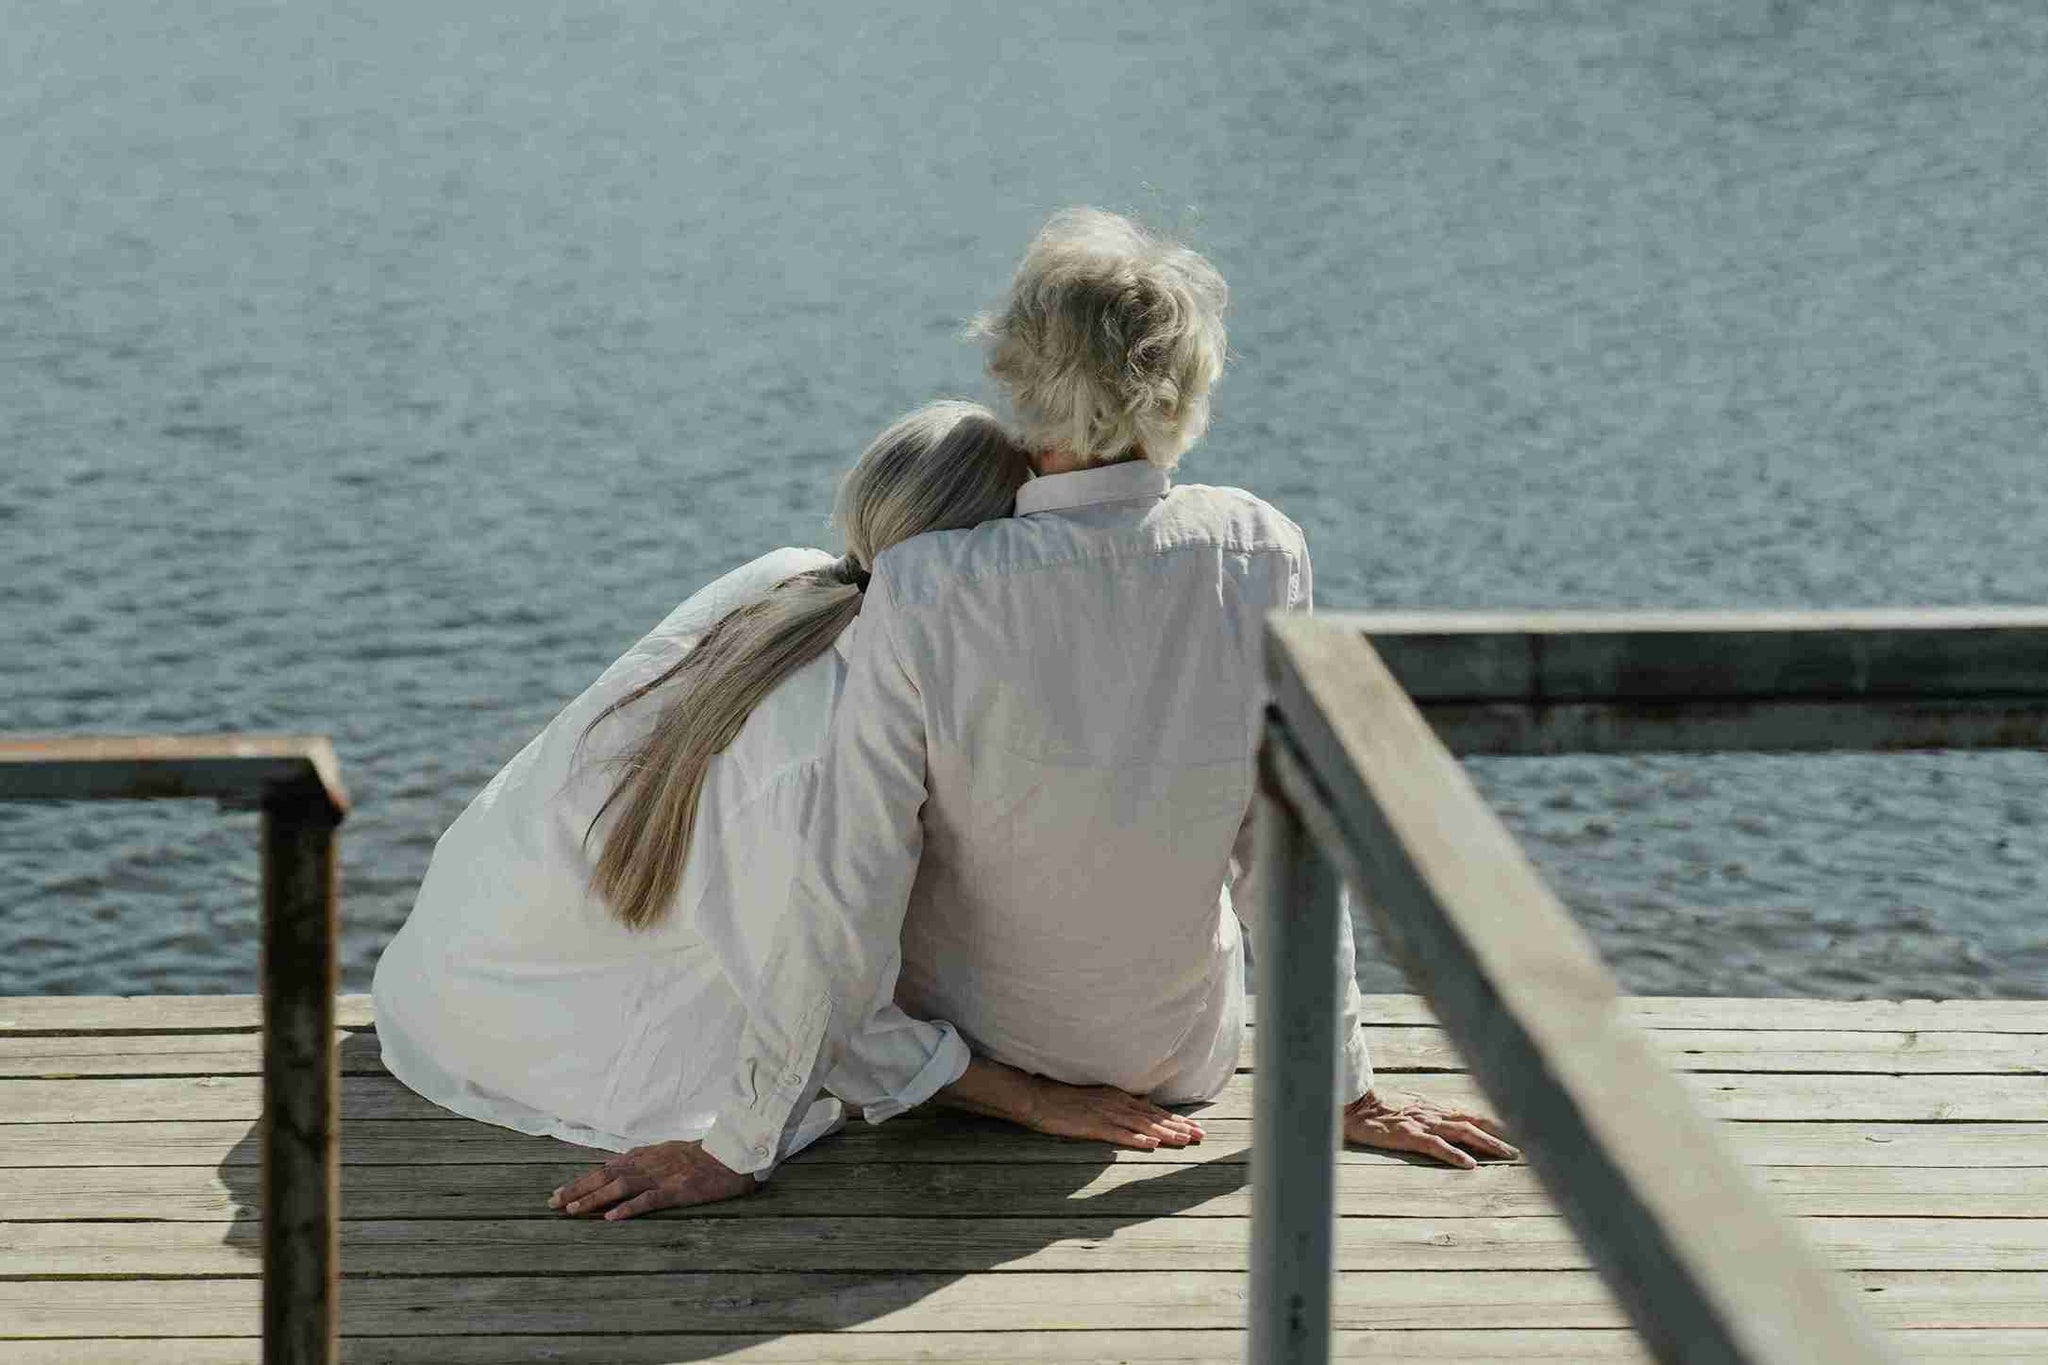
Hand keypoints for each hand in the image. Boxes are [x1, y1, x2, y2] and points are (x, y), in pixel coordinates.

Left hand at [547, 1139, 755, 1219]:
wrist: (733, 1154)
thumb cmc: (704, 1155)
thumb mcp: (669, 1150)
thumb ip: (644, 1158)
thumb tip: (618, 1164)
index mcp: (646, 1155)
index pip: (606, 1167)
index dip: (582, 1180)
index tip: (561, 1192)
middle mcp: (648, 1163)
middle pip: (606, 1175)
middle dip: (578, 1188)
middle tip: (552, 1202)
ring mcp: (662, 1176)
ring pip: (620, 1186)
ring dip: (594, 1198)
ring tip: (571, 1210)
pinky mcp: (678, 1189)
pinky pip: (649, 1199)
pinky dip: (629, 1208)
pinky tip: (611, 1217)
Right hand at [1021, 1076, 1205, 1150]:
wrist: (1039, 1098)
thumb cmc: (1065, 1099)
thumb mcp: (1097, 1096)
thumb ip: (1118, 1103)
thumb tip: (1140, 1104)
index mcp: (1119, 1097)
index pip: (1154, 1111)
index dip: (1176, 1119)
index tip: (1195, 1127)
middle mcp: (1118, 1104)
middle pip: (1154, 1118)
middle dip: (1179, 1127)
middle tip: (1201, 1136)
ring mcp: (1106, 1114)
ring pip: (1142, 1126)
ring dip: (1165, 1134)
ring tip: (1184, 1141)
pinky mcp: (1094, 1126)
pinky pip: (1119, 1134)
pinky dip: (1136, 1139)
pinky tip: (1150, 1145)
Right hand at [1343, 1089, 1518, 1169]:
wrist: (1354, 1106)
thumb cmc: (1380, 1111)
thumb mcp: (1411, 1112)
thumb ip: (1432, 1117)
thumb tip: (1453, 1127)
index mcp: (1436, 1110)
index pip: (1473, 1115)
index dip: (1497, 1125)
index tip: (1521, 1134)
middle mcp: (1435, 1114)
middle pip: (1476, 1123)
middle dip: (1502, 1136)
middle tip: (1526, 1149)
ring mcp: (1423, 1123)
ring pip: (1463, 1132)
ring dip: (1489, 1144)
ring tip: (1509, 1156)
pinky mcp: (1409, 1135)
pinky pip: (1436, 1145)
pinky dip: (1454, 1154)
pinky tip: (1469, 1165)